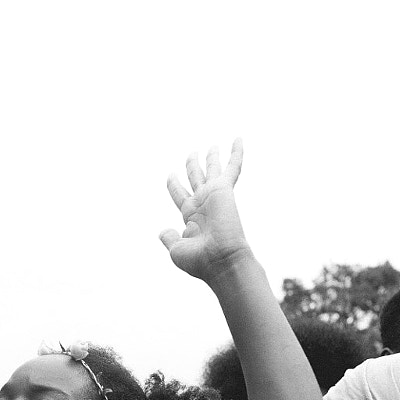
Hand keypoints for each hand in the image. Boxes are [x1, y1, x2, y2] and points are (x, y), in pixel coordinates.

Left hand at [160, 140, 253, 283]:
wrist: (221, 260)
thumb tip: (162, 231)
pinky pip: (232, 167)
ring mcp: (214, 196)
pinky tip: (238, 139)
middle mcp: (203, 204)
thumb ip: (169, 238)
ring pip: (212, 169)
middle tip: (192, 153)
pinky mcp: (224, 190)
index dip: (174, 184)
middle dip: (192, 165)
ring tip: (212, 146)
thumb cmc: (200, 261)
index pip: (179, 194)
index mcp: (191, 217)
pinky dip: (236, 153)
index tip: (171, 174)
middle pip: (195, 178)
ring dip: (212, 157)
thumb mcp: (177, 250)